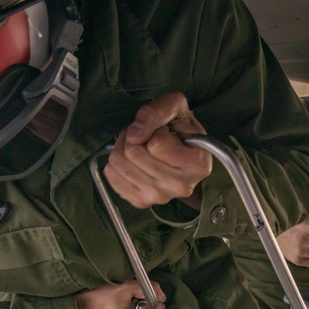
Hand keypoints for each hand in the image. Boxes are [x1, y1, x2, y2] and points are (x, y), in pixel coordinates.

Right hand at [75, 279, 166, 308]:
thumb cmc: (96, 299)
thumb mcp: (125, 288)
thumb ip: (147, 288)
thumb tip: (162, 294)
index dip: (149, 297)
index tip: (134, 294)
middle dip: (140, 302)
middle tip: (124, 297)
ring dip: (134, 305)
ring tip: (118, 302)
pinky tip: (116, 308)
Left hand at [103, 92, 212, 208]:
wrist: (182, 152)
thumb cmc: (181, 128)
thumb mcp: (175, 106)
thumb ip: (156, 112)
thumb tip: (133, 135)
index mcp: (197, 165)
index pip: (156, 144)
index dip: (155, 130)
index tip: (165, 132)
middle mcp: (181, 186)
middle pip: (134, 153)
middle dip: (133, 137)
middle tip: (146, 136)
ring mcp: (160, 197)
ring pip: (120, 163)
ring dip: (124, 147)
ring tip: (140, 146)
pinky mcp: (141, 201)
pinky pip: (111, 175)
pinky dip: (117, 163)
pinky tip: (133, 161)